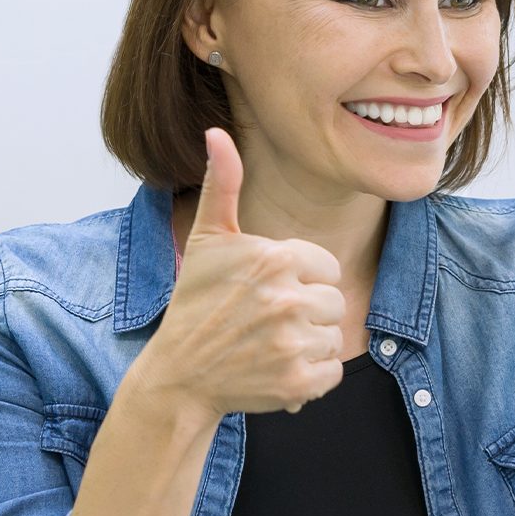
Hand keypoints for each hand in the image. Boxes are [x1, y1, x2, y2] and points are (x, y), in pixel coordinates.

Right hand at [135, 128, 346, 415]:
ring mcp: (292, 344)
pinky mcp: (298, 383)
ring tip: (270, 345)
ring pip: (334, 337)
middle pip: (334, 302)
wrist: (179, 374)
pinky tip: (278, 369)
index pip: (327, 267)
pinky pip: (332, 373)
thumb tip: (216, 132)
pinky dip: (311, 376)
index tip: (266, 291)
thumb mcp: (207, 240)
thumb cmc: (196, 303)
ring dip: (309, 344)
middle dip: (307, 312)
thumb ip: (222, 184)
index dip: (300, 280)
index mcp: (275, 258)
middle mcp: (287, 299)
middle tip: (265, 322)